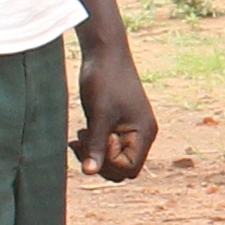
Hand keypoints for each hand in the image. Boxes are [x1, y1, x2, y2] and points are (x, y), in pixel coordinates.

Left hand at [72, 35, 155, 181]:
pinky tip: (81, 132)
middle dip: (100, 160)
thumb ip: (96, 145)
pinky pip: (107, 146)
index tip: (96, 139)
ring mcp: (130, 129)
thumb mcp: (100, 114)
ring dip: (94, 153)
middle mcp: (141, 134)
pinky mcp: (118, 123)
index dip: (109, 162)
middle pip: (122, 168)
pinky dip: (93, 144)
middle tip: (81, 140)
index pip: (129, 168)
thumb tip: (89, 173)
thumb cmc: (105, 79)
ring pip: (112, 158)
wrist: (105, 51)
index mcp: (144, 133)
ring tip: (80, 135)